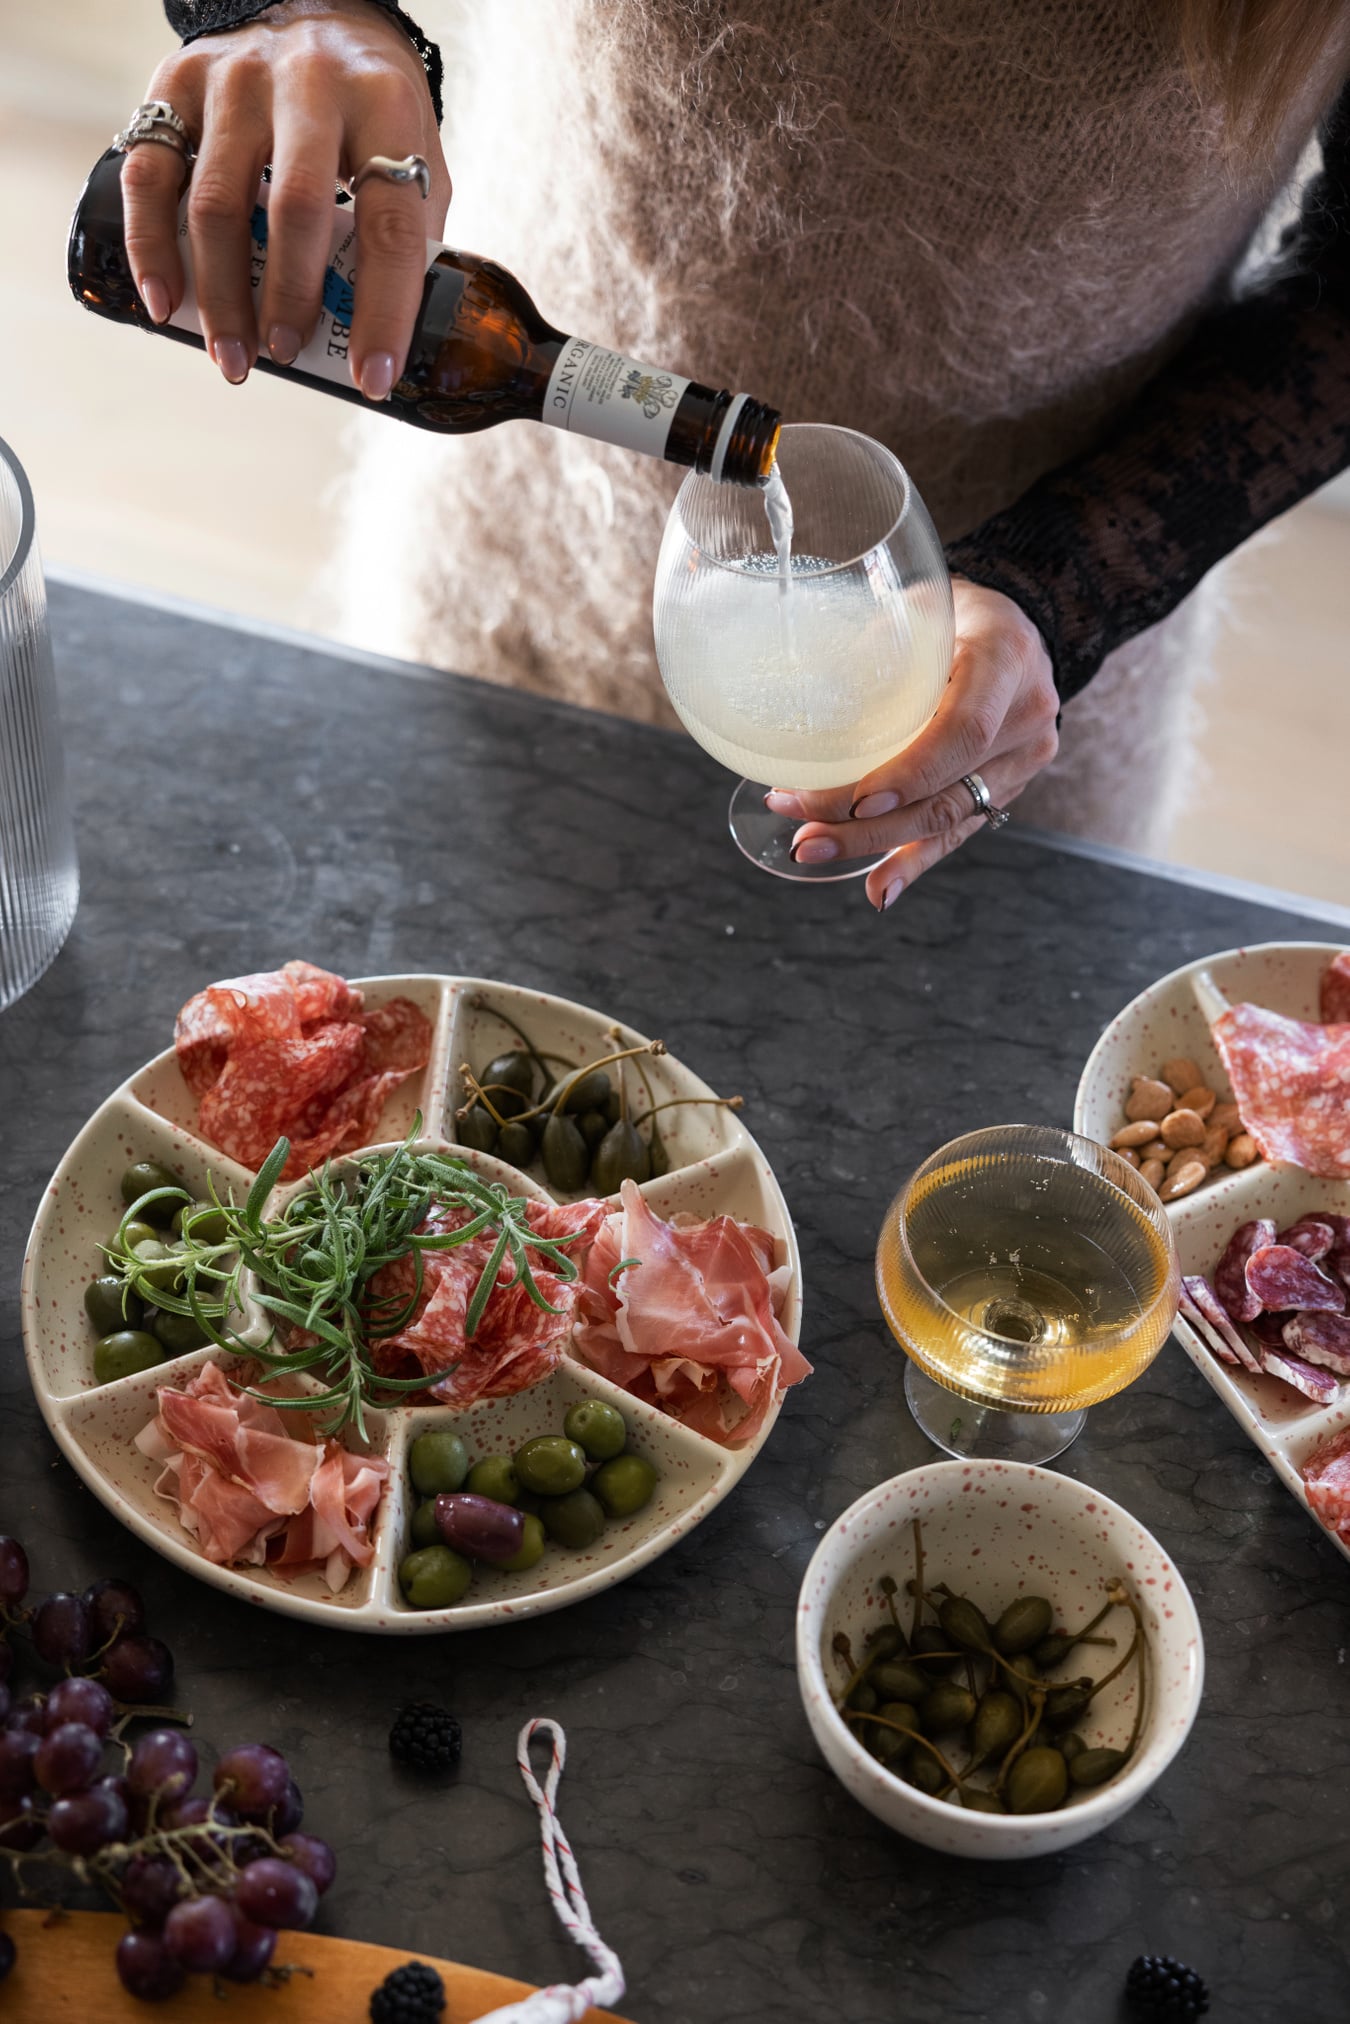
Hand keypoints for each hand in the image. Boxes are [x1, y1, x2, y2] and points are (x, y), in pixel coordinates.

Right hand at [121, 0, 449, 398]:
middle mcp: (309, 82)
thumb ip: (410, 230)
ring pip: (218, 202)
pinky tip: (166, 302)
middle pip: (295, 209)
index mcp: (383, 105)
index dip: (384, 310)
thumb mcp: (414, 152)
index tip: (374, 378)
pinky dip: (151, 246)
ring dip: (222, 295)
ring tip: (235, 355)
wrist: (312, 10)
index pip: (390, 221)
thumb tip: (394, 335)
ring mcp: (236, 79)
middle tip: (285, 357)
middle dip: (290, 300)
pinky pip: (151, 173)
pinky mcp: (178, 82)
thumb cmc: (367, 107)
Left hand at [767, 580, 1058, 909]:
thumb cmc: (955, 612)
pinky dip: (914, 862)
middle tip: (802, 830)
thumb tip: (795, 695)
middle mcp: (1026, 716)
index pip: (964, 730)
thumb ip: (872, 648)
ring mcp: (1022, 759)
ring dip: (877, 845)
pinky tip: (878, 890)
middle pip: (947, 789)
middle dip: (869, 822)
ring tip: (813, 848)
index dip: (911, 771)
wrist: (1017, 627)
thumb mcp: (917, 608)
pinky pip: (959, 833)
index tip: (858, 800)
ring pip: (949, 818)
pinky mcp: (1006, 788)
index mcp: (1005, 658)